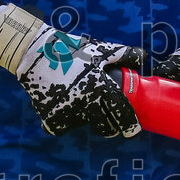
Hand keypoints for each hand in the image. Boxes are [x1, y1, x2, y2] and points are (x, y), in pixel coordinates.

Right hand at [0, 4, 143, 136]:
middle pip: (105, 128)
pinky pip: (61, 126)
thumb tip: (142, 58)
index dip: (130, 125)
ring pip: (83, 125)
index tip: (133, 130)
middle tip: (107, 119)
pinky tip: (62, 105)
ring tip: (79, 102)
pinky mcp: (51, 118)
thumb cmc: (71, 50)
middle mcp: (87, 105)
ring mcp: (68, 114)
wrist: (36, 54)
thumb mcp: (101, 49)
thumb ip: (124, 55)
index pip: (122, 114)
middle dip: (109, 126)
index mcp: (102, 89)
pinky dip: (63, 119)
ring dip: (84, 118)